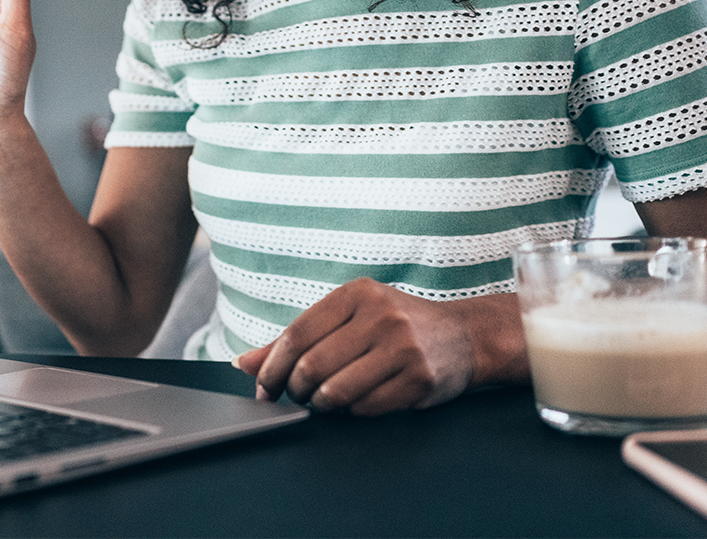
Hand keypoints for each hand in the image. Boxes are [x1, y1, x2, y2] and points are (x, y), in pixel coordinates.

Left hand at [232, 278, 486, 415]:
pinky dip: (351, 413)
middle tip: (295, 397)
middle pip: (312, 366)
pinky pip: (366, 408)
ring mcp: (403, 347)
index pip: (296, 335)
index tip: (263, 387)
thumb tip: (243, 363)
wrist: (464, 336)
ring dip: (320, 405)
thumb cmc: (394, 325)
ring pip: (336, 391)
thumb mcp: (347, 318)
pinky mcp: (420, 379)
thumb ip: (295, 339)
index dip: (271, 367)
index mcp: (356, 293)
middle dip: (294, 390)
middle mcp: (381, 316)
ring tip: (322, 401)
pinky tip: (355, 403)